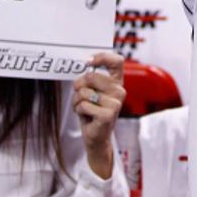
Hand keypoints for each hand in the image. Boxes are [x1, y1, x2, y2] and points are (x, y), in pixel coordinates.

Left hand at [73, 51, 125, 179]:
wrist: (96, 138)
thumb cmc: (93, 112)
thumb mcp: (93, 92)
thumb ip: (92, 78)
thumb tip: (85, 64)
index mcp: (117, 82)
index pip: (117, 61)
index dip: (102, 57)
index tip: (88, 62)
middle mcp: (119, 90)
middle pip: (91, 76)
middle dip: (78, 86)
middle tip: (80, 96)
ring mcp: (115, 103)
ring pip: (84, 92)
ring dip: (77, 101)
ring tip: (84, 109)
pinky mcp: (108, 115)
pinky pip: (83, 105)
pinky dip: (79, 111)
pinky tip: (86, 117)